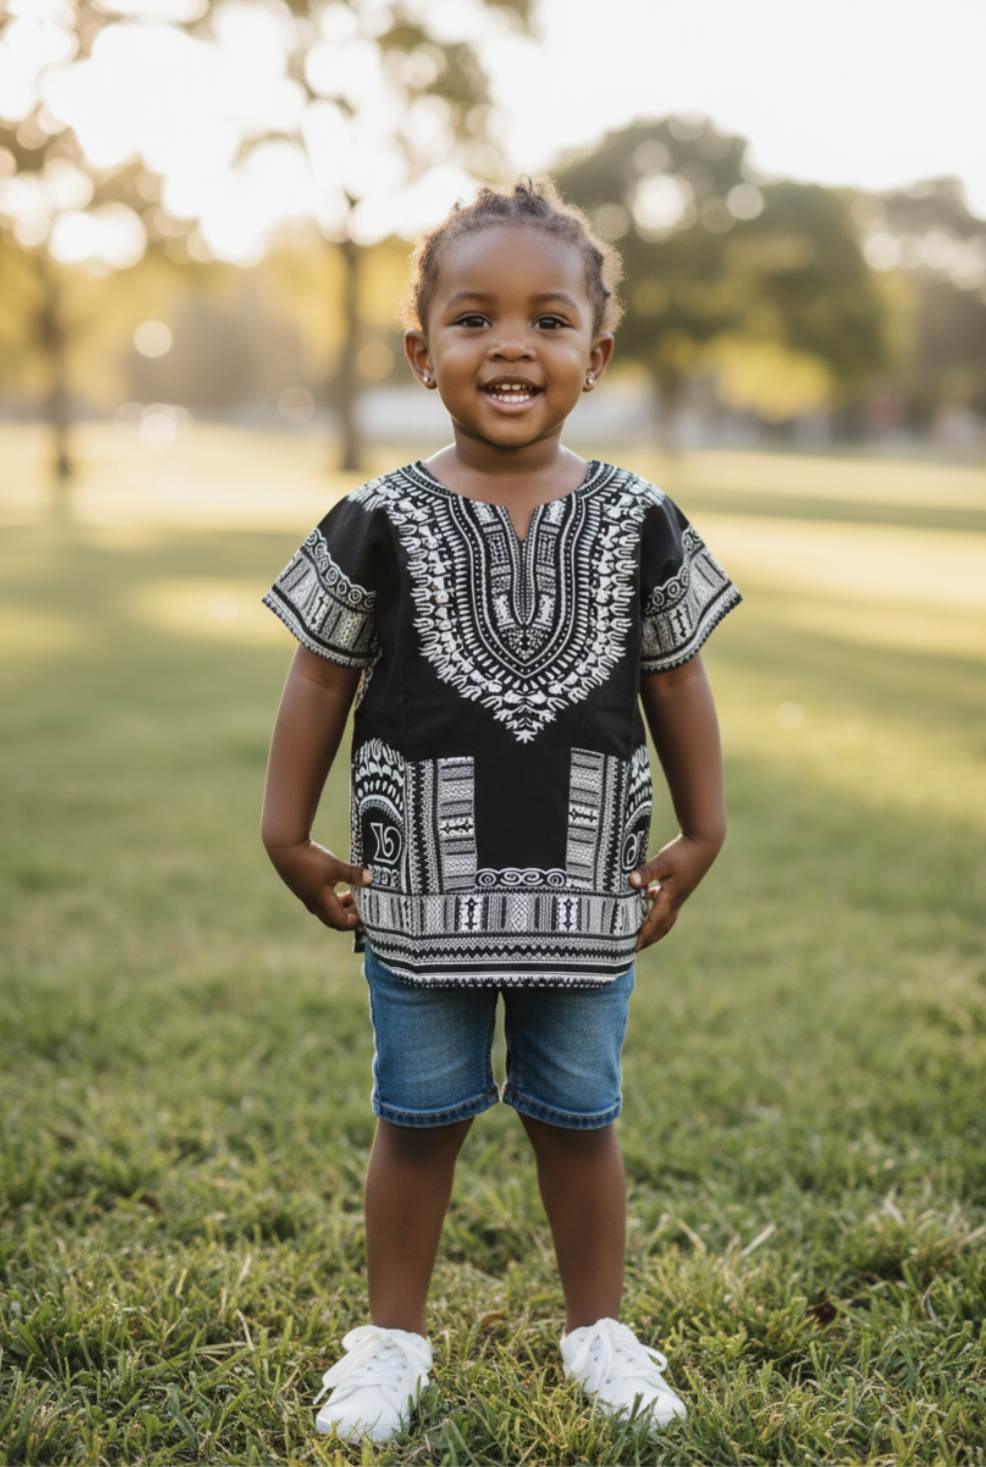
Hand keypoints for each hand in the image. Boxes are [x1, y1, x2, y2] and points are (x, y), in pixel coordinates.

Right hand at [266, 839, 371, 930]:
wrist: (284, 847)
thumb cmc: (309, 859)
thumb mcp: (335, 866)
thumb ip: (353, 874)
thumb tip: (371, 879)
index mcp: (322, 903)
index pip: (342, 922)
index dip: (356, 920)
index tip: (368, 911)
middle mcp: (314, 903)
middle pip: (334, 920)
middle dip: (350, 916)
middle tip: (362, 905)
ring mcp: (307, 896)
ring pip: (327, 910)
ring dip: (341, 906)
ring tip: (353, 893)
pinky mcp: (303, 887)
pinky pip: (320, 901)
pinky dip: (333, 898)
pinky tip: (337, 884)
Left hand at [630, 834, 721, 951]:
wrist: (704, 843)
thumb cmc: (683, 852)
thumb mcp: (662, 861)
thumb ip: (647, 872)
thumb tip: (631, 881)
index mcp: (670, 898)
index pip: (654, 924)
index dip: (642, 936)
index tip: (631, 949)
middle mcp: (676, 900)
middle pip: (661, 927)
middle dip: (647, 939)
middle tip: (634, 949)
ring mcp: (679, 894)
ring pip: (665, 918)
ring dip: (652, 927)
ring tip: (640, 932)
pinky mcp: (679, 886)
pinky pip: (666, 904)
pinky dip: (655, 907)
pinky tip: (646, 898)